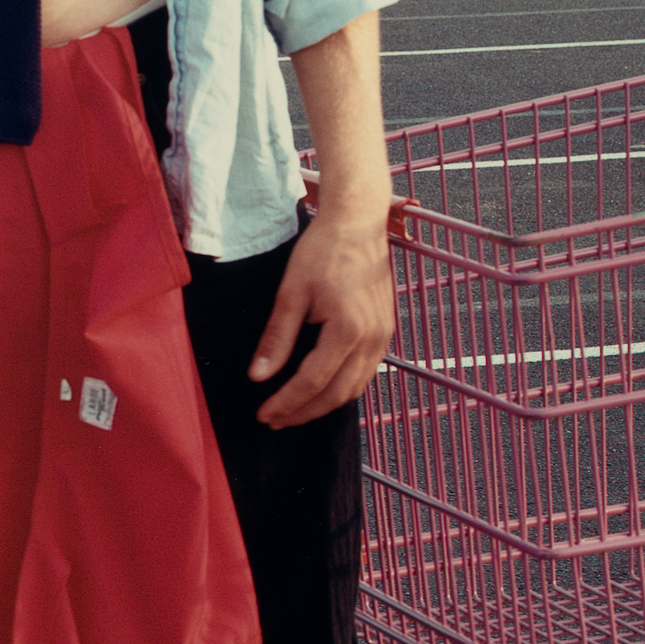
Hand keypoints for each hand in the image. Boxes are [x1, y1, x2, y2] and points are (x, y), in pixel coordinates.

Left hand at [248, 202, 391, 429]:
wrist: (358, 223)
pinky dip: (343, 388)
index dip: (286, 402)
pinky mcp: (386, 331)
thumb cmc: (323, 251)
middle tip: (274, 420)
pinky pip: (366, 372)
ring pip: (355, 388)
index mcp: (348, 330)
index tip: (263, 413)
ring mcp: (383, 336)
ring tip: (294, 411)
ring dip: (324, 405)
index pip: (313, 382)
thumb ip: (278, 338)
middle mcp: (372, 339)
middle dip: (304, 412)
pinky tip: (322, 389)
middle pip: (337, 394)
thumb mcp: (292, 293)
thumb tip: (258, 376)